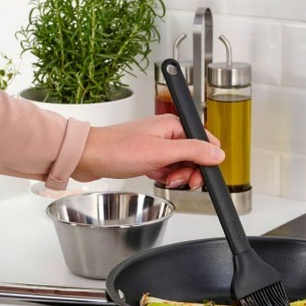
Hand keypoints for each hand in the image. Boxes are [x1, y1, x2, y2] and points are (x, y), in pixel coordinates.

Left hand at [73, 114, 224, 189]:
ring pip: (181, 164)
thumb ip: (192, 151)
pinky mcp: (149, 156)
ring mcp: (158, 144)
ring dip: (176, 176)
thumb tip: (218, 153)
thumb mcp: (160, 152)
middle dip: (189, 172)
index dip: (204, 162)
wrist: (88, 157)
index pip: (205, 143)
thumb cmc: (116, 150)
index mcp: (174, 125)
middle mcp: (168, 133)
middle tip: (176, 180)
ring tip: (163, 178)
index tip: (195, 175)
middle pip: (195, 156)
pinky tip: (154, 176)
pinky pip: (167, 168)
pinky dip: (164, 176)